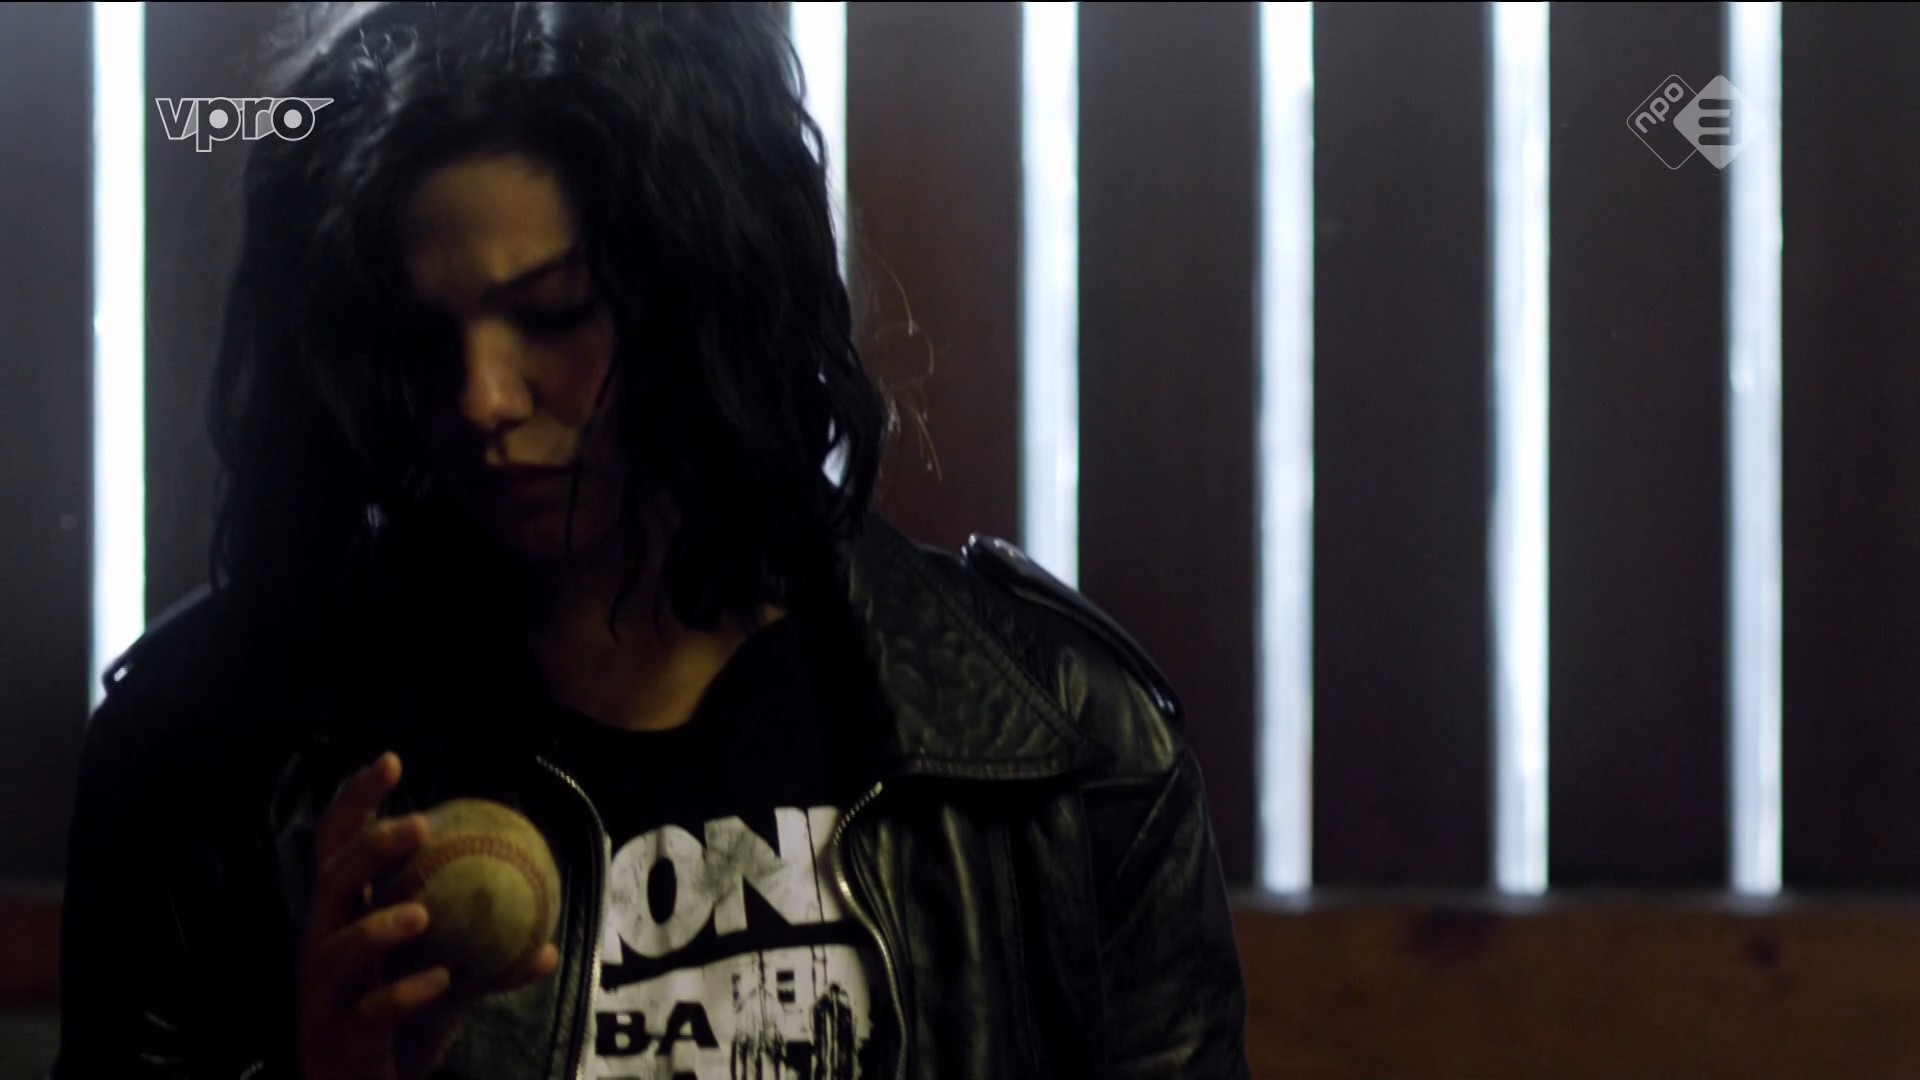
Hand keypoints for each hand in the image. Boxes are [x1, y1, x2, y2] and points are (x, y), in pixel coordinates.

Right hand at [295, 751, 559, 1079]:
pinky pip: (367, 1011)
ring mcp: (322, 990)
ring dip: (376, 928)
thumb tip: (550, 943)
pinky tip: (439, 982)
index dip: (356, 799)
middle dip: (370, 848)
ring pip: (333, 947)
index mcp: (344, 914)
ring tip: (421, 913)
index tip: (392, 759)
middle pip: (331, 881)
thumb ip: (491, 959)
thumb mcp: (451, 979)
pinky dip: (403, 994)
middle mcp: (324, 943)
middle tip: (420, 827)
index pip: (338, 843)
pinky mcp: (333, 1034)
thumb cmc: (403, 1019)